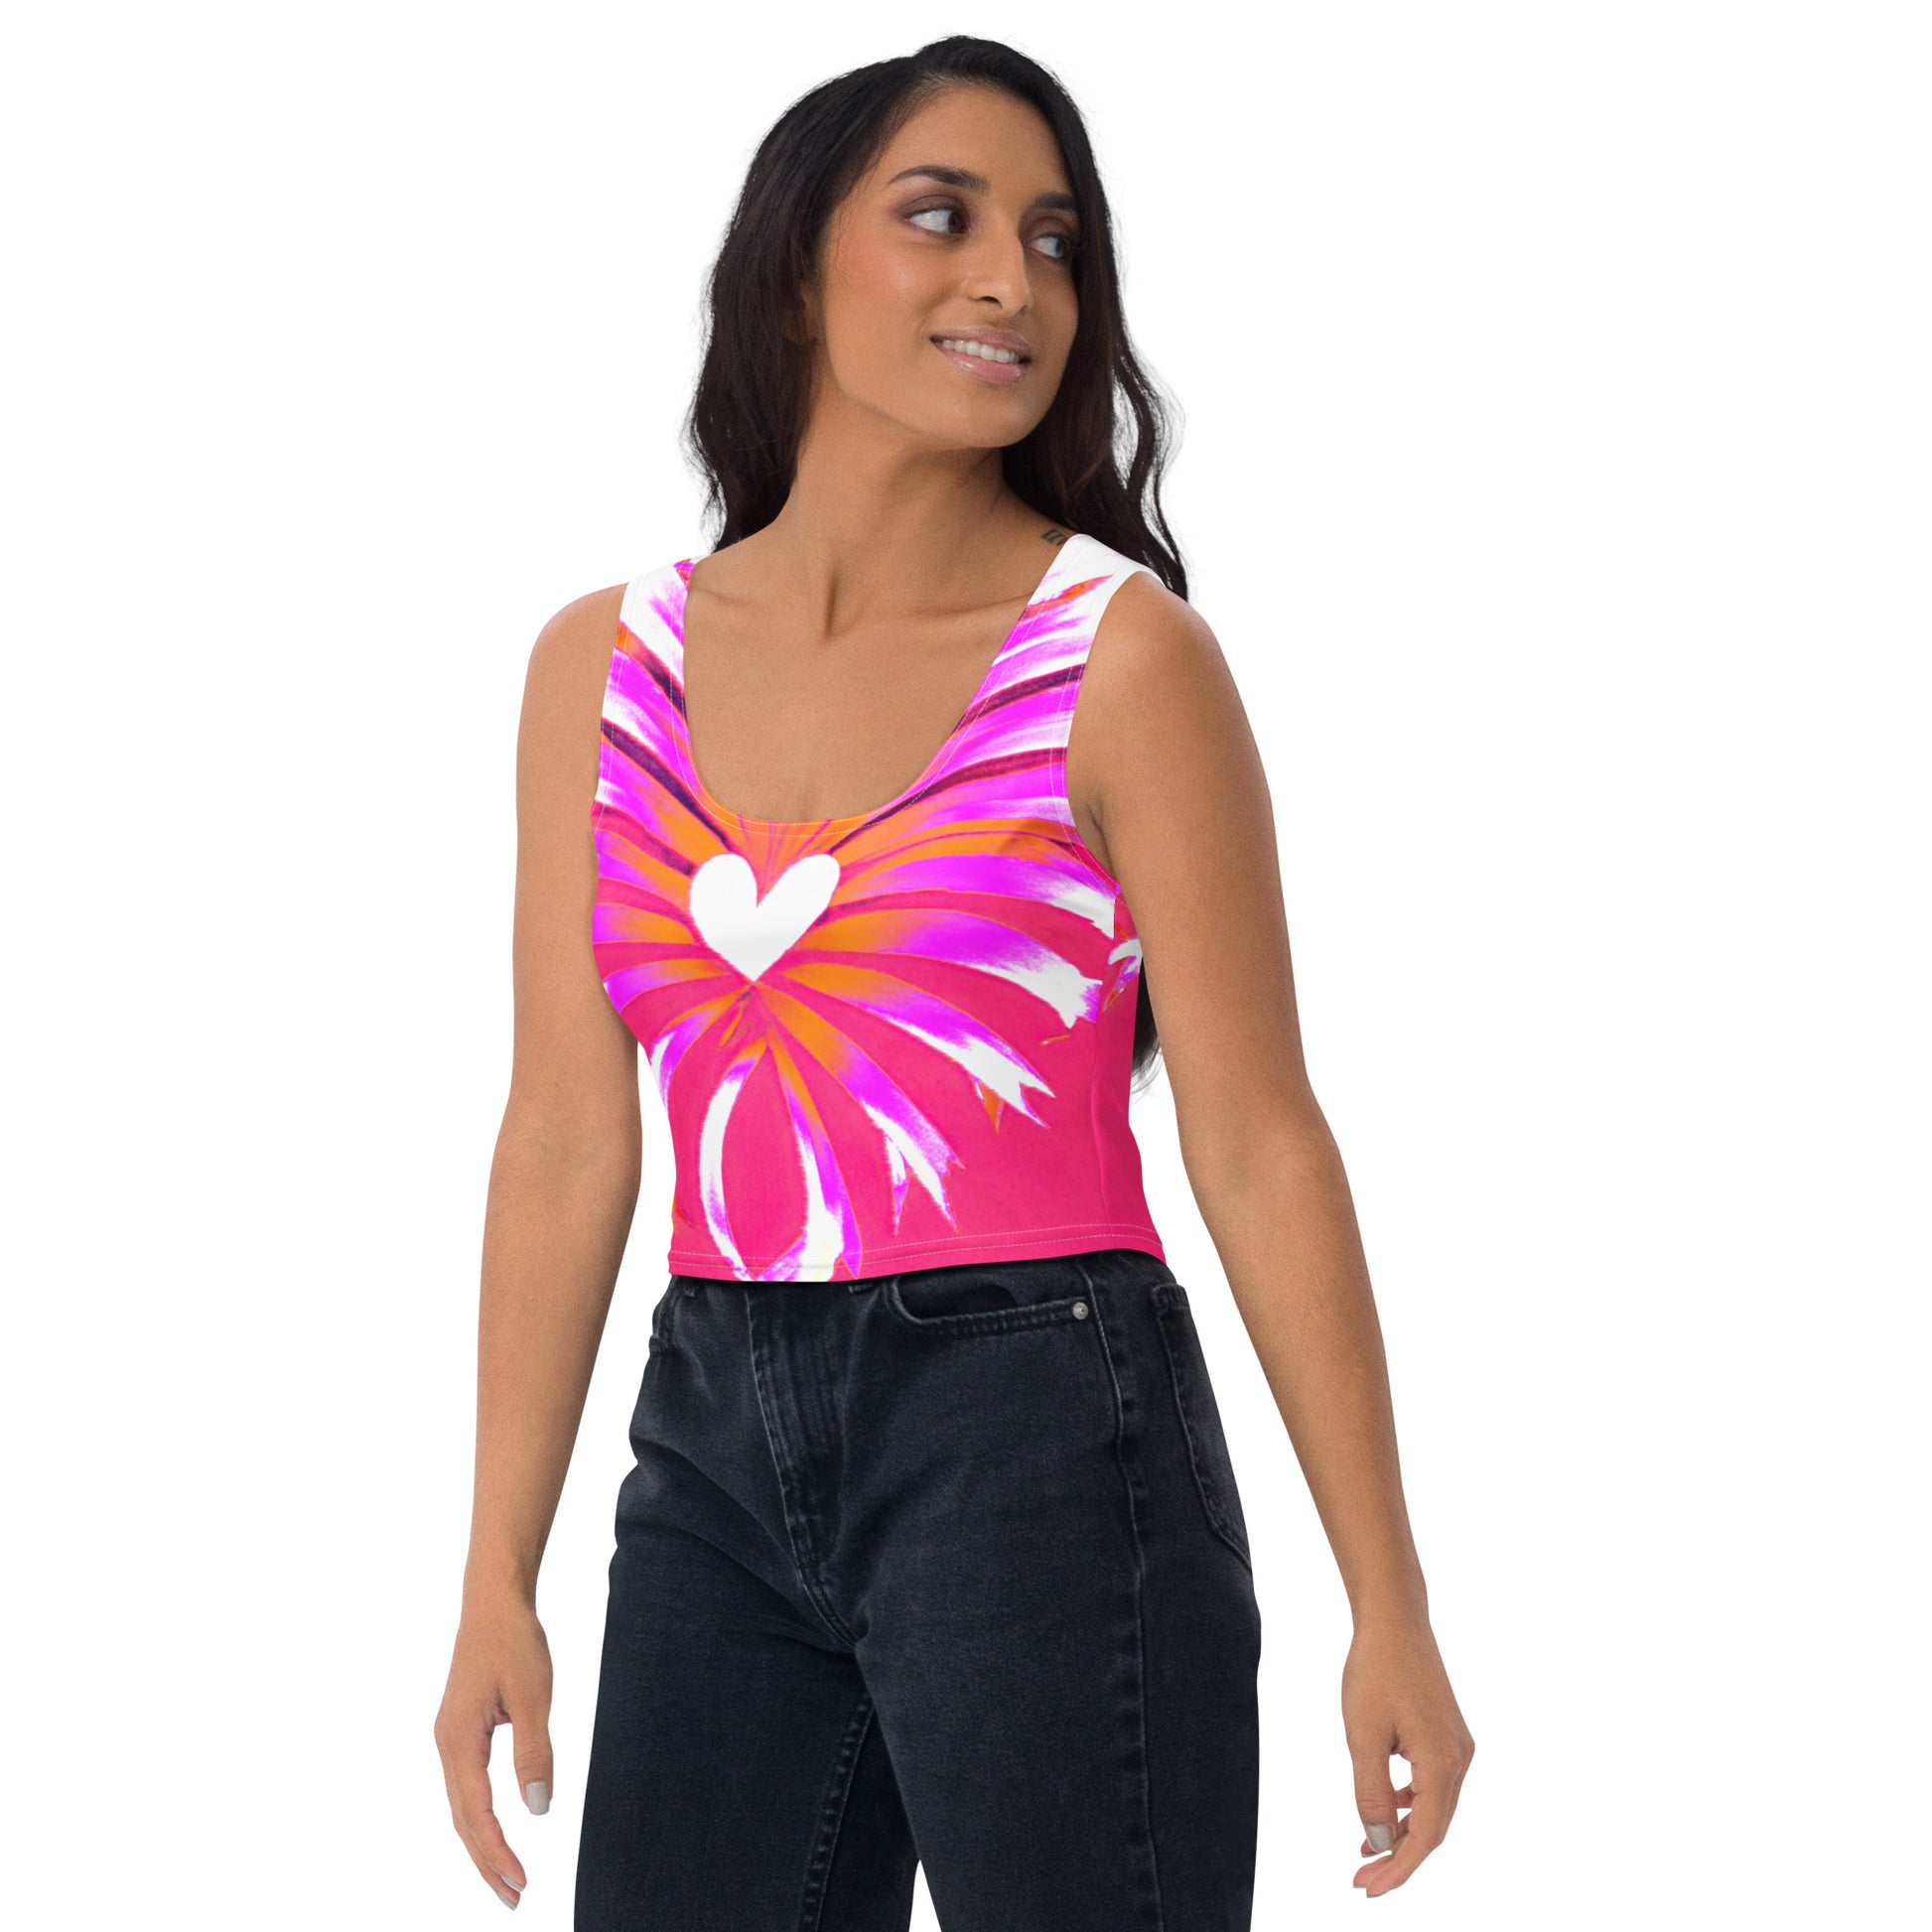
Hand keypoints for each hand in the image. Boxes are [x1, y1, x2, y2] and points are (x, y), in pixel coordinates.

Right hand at [433, 1593, 554, 1909]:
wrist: (493, 1601)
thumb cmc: (514, 1641)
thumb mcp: (534, 1695)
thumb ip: (534, 1752)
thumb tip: (538, 1810)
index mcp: (459, 1740)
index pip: (476, 1813)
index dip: (497, 1853)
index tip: (520, 1884)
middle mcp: (447, 1745)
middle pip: (463, 1819)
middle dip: (486, 1862)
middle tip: (514, 1900)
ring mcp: (450, 1739)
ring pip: (462, 1806)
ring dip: (481, 1844)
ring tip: (506, 1878)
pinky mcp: (460, 1731)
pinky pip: (466, 1787)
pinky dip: (479, 1817)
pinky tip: (494, 1832)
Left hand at [1341, 1614, 1473, 1895]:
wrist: (1395, 1620)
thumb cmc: (1376, 1671)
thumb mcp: (1363, 1737)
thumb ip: (1371, 1795)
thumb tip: (1378, 1842)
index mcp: (1443, 1765)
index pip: (1424, 1838)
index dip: (1397, 1869)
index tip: (1367, 1889)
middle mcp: (1460, 1761)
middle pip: (1433, 1829)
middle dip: (1399, 1858)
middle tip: (1362, 1878)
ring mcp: (1457, 1747)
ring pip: (1433, 1808)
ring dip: (1403, 1832)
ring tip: (1367, 1849)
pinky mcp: (1448, 1735)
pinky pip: (1432, 1785)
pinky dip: (1409, 1804)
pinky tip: (1385, 1807)